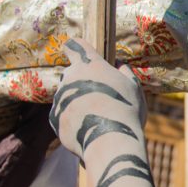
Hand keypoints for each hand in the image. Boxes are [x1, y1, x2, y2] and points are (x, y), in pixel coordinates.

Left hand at [49, 38, 146, 160]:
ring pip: (66, 95)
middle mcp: (70, 77)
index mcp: (90, 64)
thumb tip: (118, 64)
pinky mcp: (54, 117)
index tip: (74, 49)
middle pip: (71, 73)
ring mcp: (59, 97)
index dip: (75, 47)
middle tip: (98, 97)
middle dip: (81, 81)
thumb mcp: (133, 87)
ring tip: (95, 118)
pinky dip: (71, 119)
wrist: (110, 141)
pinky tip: (86, 128)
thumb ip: (124, 72)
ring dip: (76, 102)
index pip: (75, 45)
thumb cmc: (126, 110)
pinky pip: (62, 114)